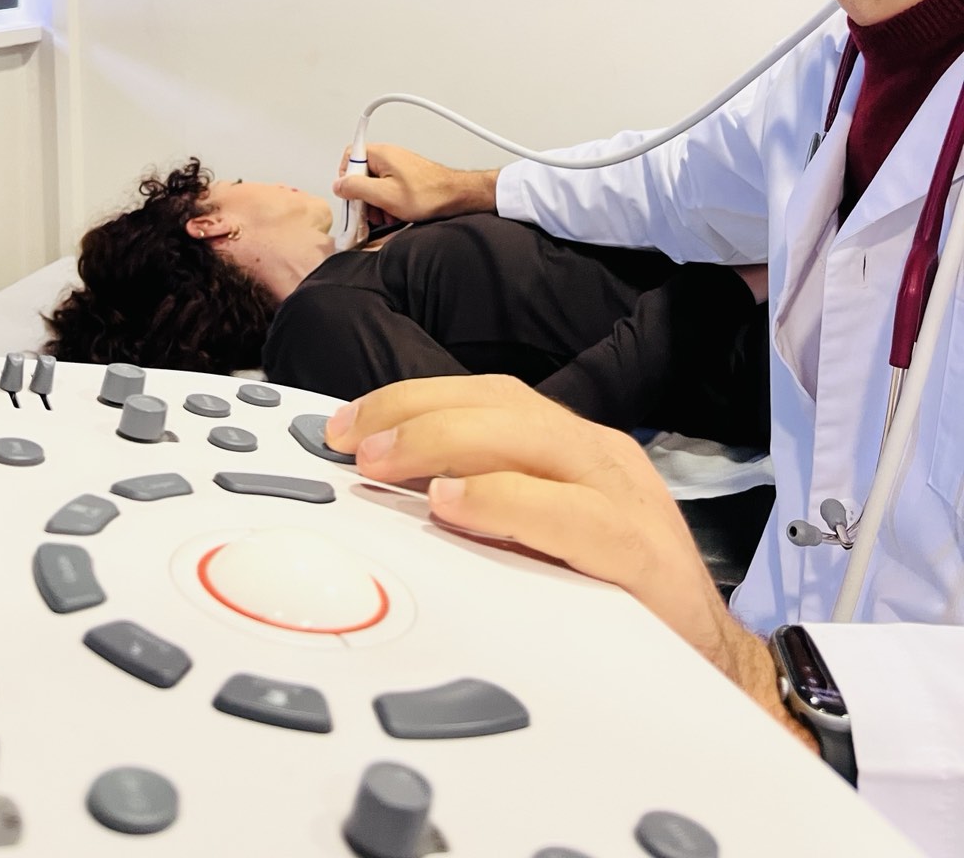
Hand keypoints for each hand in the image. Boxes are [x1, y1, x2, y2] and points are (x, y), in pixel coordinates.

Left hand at [325, 376, 811, 743]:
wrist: (715, 668)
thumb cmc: (615, 598)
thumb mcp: (541, 535)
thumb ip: (484, 502)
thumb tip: (393, 484)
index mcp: (573, 447)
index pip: (488, 396)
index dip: (413, 399)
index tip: (350, 424)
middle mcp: (599, 457)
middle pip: (502, 406)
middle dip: (416, 413)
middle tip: (356, 443)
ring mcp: (625, 498)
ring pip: (530, 439)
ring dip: (446, 442)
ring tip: (386, 463)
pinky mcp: (641, 552)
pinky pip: (568, 513)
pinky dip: (504, 502)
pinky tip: (456, 507)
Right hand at [333, 142, 497, 223]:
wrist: (456, 196)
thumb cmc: (429, 194)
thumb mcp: (385, 195)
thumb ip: (357, 188)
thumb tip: (338, 186)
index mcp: (381, 154)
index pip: (349, 157)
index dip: (346, 178)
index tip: (351, 195)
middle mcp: (388, 157)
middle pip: (360, 174)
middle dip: (362, 196)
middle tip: (368, 211)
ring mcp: (397, 167)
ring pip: (373, 184)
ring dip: (375, 202)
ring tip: (384, 215)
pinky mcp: (405, 178)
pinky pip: (387, 189)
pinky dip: (387, 202)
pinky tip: (394, 214)